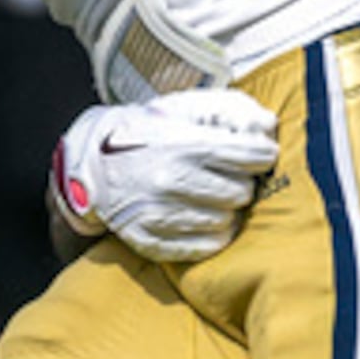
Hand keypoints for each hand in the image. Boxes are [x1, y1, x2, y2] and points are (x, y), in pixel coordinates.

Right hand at [52, 90, 281, 261]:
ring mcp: (159, 213)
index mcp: (183, 144)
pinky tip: (202, 221)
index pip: (251, 155)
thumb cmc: (145, 136)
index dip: (262, 154)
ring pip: (226, 222)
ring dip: (226, 211)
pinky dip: (211, 236)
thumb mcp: (179, 111)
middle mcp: (171, 180)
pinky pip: (205, 247)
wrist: (90, 165)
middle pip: (242, 192)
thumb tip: (269, 126)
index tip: (259, 155)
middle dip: (241, 184)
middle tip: (226, 178)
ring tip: (211, 200)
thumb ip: (227, 111)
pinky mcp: (149, 240)